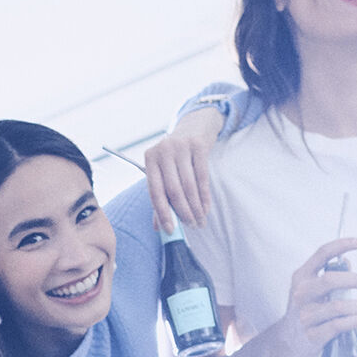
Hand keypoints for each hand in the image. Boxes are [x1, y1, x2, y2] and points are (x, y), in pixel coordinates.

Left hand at [144, 107, 224, 231]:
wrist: (194, 126)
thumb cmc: (176, 155)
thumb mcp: (165, 171)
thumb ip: (160, 196)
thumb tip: (159, 227)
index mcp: (150, 159)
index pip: (154, 191)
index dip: (162, 214)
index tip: (170, 231)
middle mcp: (163, 151)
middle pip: (173, 190)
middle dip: (183, 212)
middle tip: (191, 226)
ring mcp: (181, 147)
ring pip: (189, 186)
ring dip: (195, 208)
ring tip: (199, 220)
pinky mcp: (199, 146)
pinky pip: (202, 177)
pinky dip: (204, 196)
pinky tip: (205, 208)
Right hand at [264, 238, 356, 356]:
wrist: (287, 342)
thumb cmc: (305, 311)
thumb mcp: (311, 289)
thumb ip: (327, 274)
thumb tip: (347, 262)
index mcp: (301, 277)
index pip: (322, 254)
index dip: (343, 245)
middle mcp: (300, 294)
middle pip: (331, 280)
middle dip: (355, 280)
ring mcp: (305, 315)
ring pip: (340, 306)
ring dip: (356, 307)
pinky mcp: (312, 335)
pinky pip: (340, 325)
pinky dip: (354, 322)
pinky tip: (356, 321)